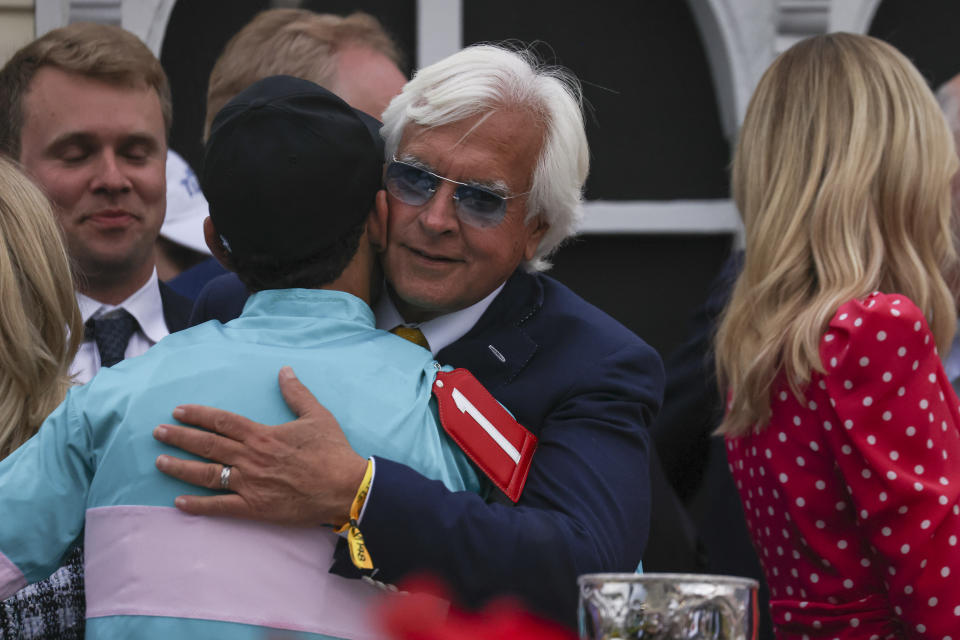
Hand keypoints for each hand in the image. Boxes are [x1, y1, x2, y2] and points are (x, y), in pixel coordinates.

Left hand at [153, 366, 366, 526]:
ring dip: (180, 468)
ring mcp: (250, 484)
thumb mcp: (317, 415)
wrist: (345, 487)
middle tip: (158, 433)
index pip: (222, 421)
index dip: (198, 415)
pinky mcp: (255, 508)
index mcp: (262, 435)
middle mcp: (251, 458)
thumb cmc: (332, 451)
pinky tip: (179, 503)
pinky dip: (198, 506)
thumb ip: (296, 393)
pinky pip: (220, 507)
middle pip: (207, 445)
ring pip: (207, 474)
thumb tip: (284, 370)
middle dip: (180, 438)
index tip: (178, 411)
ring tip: (159, 463)